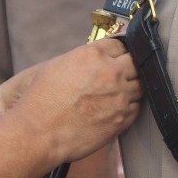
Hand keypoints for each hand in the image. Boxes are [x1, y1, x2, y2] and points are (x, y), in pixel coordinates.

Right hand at [7, 40, 139, 164]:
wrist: (38, 133)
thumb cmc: (40, 101)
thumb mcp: (56, 66)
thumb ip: (82, 59)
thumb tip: (95, 59)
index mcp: (92, 56)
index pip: (119, 45)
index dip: (116, 52)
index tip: (114, 58)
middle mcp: (110, 73)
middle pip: (135, 62)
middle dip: (128, 67)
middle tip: (118, 74)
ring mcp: (119, 97)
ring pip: (140, 86)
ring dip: (130, 87)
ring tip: (115, 94)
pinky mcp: (122, 119)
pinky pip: (136, 108)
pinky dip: (128, 107)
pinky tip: (114, 109)